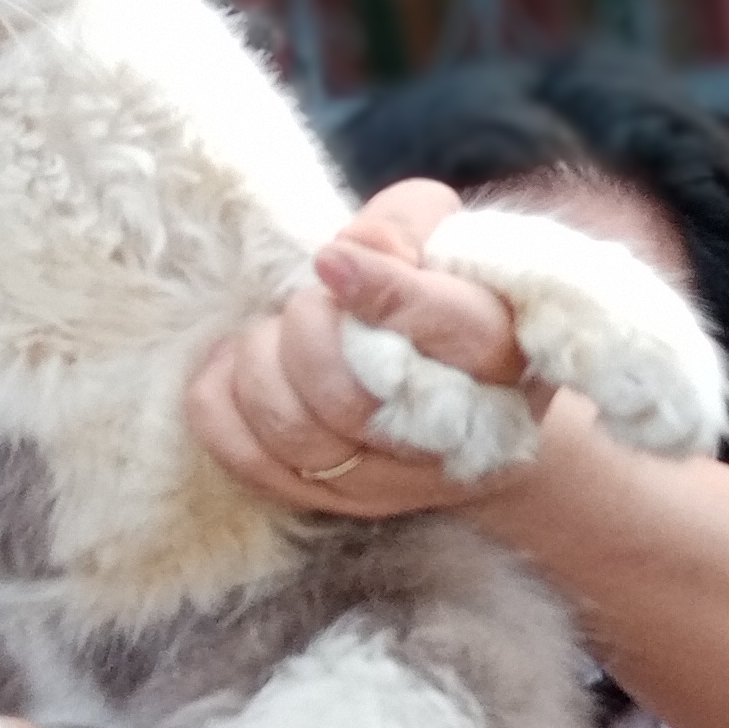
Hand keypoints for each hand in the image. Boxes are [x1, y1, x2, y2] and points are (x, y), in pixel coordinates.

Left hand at [189, 178, 536, 519]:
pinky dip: (223, 405)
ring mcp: (394, 482)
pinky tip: (238, 365)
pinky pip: (251, 461)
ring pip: (295, 434)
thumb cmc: (451, 300)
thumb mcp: (448, 242)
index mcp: (505, 354)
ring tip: (274, 332)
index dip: (382, 293)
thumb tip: (356, 248)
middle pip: (352, 400)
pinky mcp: (336, 501)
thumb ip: (410, 226)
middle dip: (307, 333)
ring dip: (262, 366)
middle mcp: (457, 436)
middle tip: (309, 300)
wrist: (469, 401)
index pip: (447, 329)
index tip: (328, 260)